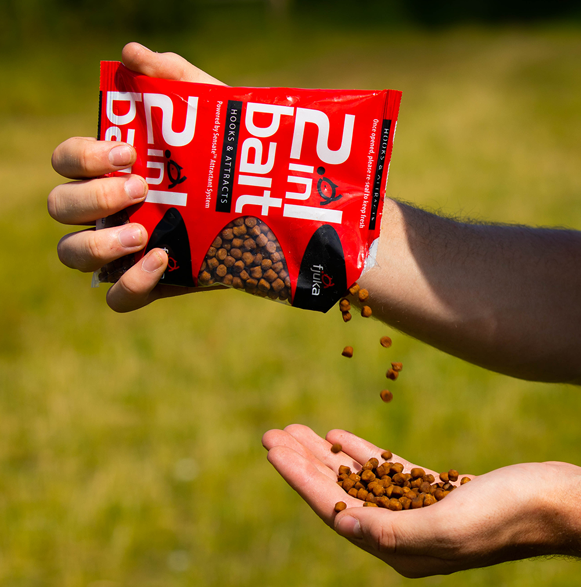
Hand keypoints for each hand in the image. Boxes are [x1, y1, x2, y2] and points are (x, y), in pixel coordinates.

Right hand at [48, 42, 224, 311]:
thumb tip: (132, 53)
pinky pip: (116, 296)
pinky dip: (129, 284)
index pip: (67, 162)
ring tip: (140, 232)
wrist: (275, 207)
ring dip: (97, 245)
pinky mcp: (154, 282)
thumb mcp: (216, 115)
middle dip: (92, 197)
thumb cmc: (237, 156)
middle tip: (140, 188)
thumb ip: (177, 80)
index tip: (126, 151)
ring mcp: (127, 249)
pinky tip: (159, 259)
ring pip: (73, 254)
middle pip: (61, 207)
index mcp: (116, 170)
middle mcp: (111, 210)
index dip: (82, 157)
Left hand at [262, 425, 580, 576]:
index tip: (273, 450)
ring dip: (325, 455)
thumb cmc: (505, 516)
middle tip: (273, 434)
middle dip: (303, 462)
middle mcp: (400, 534)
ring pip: (356, 479)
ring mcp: (414, 511)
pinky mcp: (430, 491)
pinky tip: (340, 438)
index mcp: (398, 548)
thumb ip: (393, 530)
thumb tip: (344, 525)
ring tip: (298, 430)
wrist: (552, 502)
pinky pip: (383, 472)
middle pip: (337, 492)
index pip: (333, 508)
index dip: (299, 478)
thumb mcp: (446, 527)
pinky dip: (360, 454)